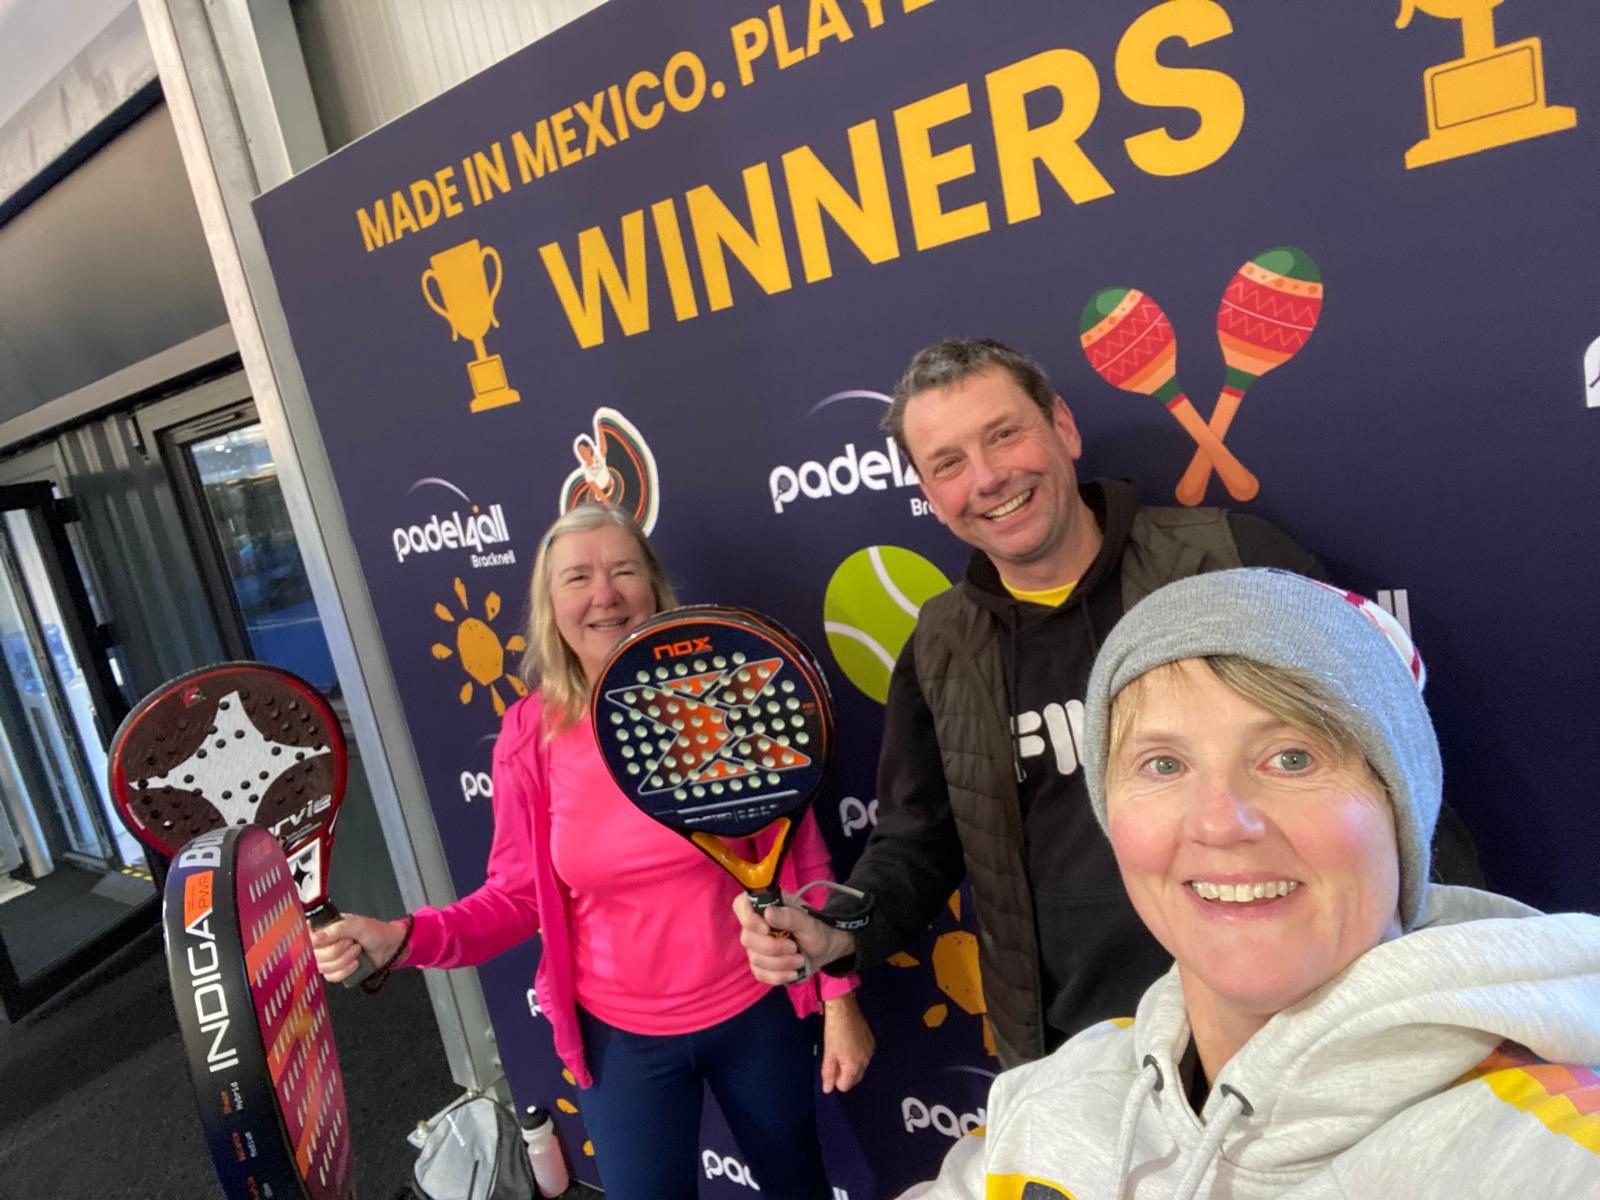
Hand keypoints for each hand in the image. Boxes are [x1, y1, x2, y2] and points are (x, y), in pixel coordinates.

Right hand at [311, 913, 407, 983]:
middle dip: (336, 951)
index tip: (322, 941)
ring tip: (357, 951)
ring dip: (343, 961)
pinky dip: (345, 971)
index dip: (312, 942)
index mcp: (327, 928)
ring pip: (323, 967)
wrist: (390, 947)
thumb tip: (316, 937)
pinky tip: (355, 963)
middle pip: (315, 955)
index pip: (307, 937)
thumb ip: (336, 929)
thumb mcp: (357, 925)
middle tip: (351, 943)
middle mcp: (325, 943)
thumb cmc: (375, 932)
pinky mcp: (337, 970)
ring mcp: (330, 958)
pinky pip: (331, 977)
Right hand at [733, 893, 854, 984]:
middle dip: (773, 948)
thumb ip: (790, 917)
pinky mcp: (760, 965)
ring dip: (780, 963)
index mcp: (765, 906)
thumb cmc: (815, 931)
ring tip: (800, 959)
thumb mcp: (808, 923)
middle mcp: (756, 925)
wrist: (822, 951)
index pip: (741, 905)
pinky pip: (760, 974)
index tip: (766, 929)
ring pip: (755, 959)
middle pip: (747, 938)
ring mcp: (756, 946)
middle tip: (794, 947)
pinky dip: (779, 976)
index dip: (748, 918)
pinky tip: (793, 972)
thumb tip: (768, 913)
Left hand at [820, 991, 873, 1093]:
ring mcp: (870, 1051)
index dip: (835, 1078)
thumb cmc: (834, 1030)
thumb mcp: (828, 1053)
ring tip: (841, 1048)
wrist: (844, 1008)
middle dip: (844, 1073)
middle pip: (854, 1079)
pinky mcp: (871, 1042)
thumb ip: (828, 1073)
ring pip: (859, 1067)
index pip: (845, 1086)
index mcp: (854, 1066)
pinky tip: (849, 1043)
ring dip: (850, 1064)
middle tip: (834, 1058)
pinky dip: (856, 1055)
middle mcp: (865, 1061)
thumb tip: (827, 1089)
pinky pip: (864, 1056)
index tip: (830, 1066)